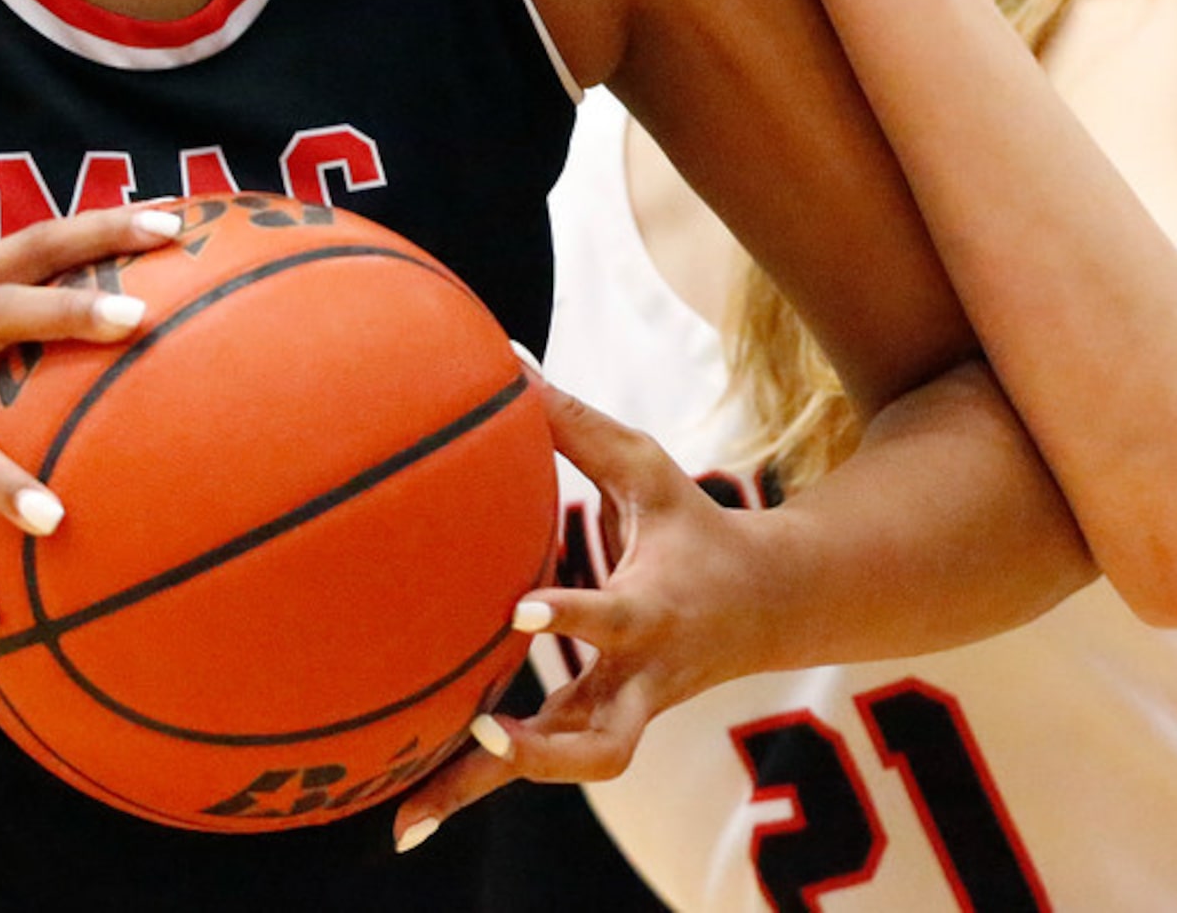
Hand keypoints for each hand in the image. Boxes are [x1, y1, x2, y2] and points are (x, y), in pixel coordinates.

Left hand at [392, 372, 762, 848]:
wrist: (769, 607)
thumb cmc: (695, 526)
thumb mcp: (647, 467)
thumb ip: (575, 422)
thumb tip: (507, 359)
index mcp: (655, 610)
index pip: (613, 619)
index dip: (572, 616)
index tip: (519, 609)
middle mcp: (640, 679)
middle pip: (599, 740)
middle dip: (541, 747)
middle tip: (479, 733)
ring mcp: (621, 714)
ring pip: (560, 770)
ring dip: (487, 788)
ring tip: (409, 817)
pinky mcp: (596, 729)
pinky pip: (534, 767)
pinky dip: (475, 788)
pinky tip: (406, 813)